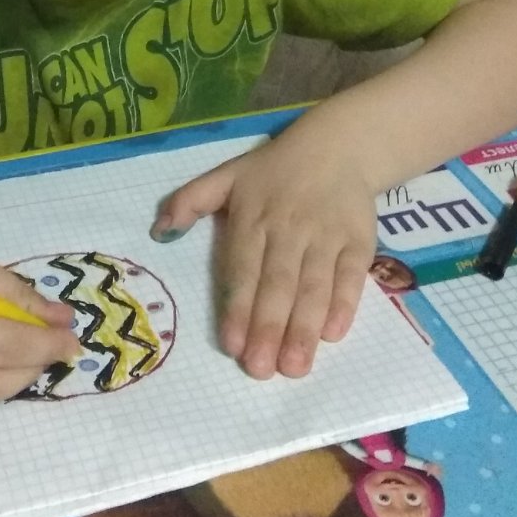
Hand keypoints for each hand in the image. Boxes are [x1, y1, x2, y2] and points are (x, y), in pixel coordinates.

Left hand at [151, 127, 375, 379]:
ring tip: (295, 367)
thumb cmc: (274, 170)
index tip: (233, 345)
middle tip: (261, 370)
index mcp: (252, 218)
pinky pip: (352, 276)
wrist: (338, 146)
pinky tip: (333, 334)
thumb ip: (190, 201)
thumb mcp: (226, 175)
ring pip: (314, 287)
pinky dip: (344, 304)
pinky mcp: (358, 240)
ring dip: (304, 328)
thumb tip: (158, 230)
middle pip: (278, 284)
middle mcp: (288, 230)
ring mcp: (326, 236)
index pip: (243, 269)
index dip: (238, 308)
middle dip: (269, 328)